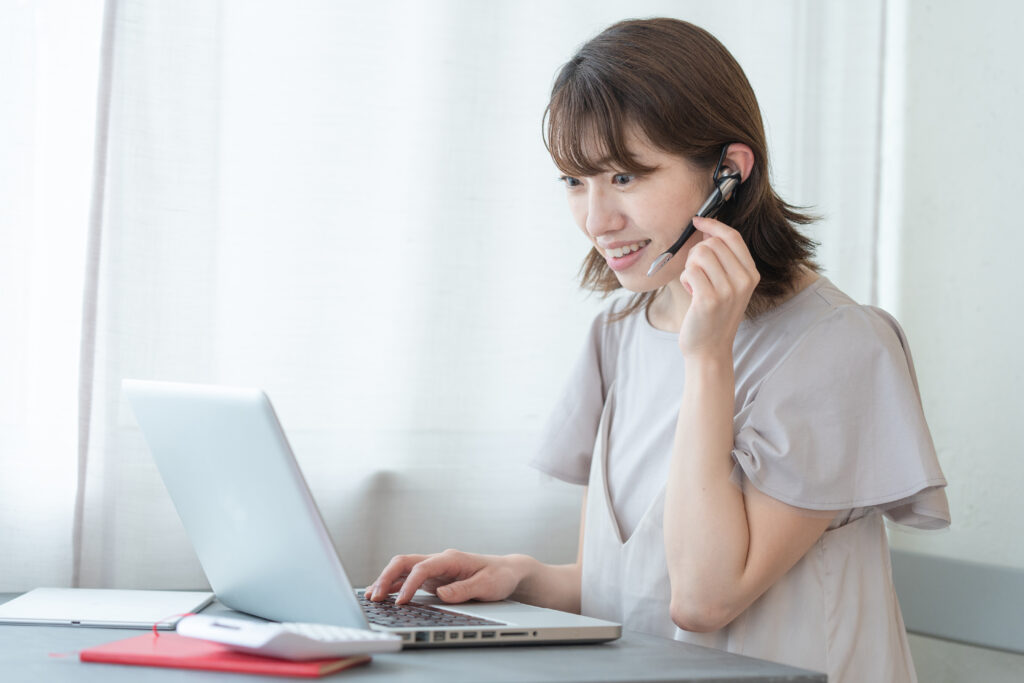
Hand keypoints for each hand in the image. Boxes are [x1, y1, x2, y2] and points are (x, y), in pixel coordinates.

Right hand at [365, 549, 522, 604]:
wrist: (506, 571)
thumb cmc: (498, 576)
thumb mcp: (487, 585)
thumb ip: (464, 589)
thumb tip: (441, 595)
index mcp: (450, 559)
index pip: (423, 568)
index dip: (409, 585)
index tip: (402, 602)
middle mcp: (439, 560)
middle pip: (405, 562)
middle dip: (387, 577)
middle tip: (375, 596)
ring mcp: (434, 568)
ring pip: (403, 569)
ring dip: (386, 581)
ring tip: (371, 597)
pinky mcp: (433, 578)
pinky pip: (408, 578)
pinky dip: (394, 586)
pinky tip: (383, 595)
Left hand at [678, 216, 759, 359]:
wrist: (709, 349)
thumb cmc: (712, 314)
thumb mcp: (726, 284)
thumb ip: (721, 258)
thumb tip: (706, 227)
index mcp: (751, 274)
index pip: (732, 236)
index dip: (713, 225)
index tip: (697, 220)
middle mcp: (744, 280)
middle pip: (711, 244)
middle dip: (696, 254)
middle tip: (698, 276)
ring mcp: (728, 290)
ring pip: (699, 254)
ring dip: (690, 268)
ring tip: (696, 287)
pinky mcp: (709, 299)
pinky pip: (690, 271)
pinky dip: (685, 280)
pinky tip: (691, 294)